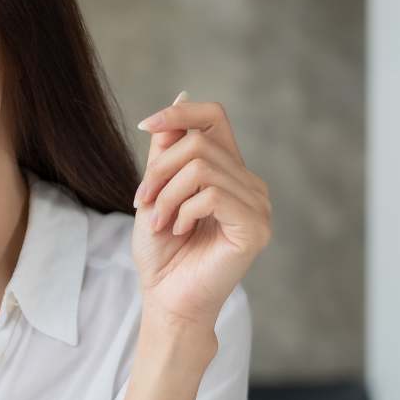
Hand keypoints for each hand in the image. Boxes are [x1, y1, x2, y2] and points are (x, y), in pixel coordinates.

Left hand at [132, 96, 271, 330]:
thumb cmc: (162, 253)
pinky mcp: (255, 228)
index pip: (215, 118)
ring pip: (203, 169)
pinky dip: (184, 210)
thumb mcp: (155, 193)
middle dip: (158, 171)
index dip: (181, 113)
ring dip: (167, 195)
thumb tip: (179, 98)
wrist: (167, 300)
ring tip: (158, 223)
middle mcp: (249, 184)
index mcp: (228, 172)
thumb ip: (166, 152)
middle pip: (198, 145)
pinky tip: (179, 230)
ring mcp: (258, 206)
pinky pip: (213, 196)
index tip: (146, 125)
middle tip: (142, 202)